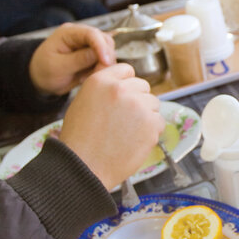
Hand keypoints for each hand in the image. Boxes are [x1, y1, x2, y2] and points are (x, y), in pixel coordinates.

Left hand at [28, 23, 114, 95]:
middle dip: (105, 58)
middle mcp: (81, 35)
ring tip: (87, 78)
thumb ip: (78, 59)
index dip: (101, 46)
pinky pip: (104, 61)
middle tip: (97, 74)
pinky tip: (88, 77)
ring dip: (104, 65)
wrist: (40, 79)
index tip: (105, 62)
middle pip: (105, 40)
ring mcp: (87, 45)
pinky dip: (101, 70)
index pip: (92, 34)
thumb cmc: (44, 71)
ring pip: (108, 51)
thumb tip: (99, 54)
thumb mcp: (57, 67)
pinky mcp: (92, 55)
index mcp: (68, 33)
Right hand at [58, 63, 164, 188]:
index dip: (126, 85)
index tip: (123, 98)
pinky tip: (134, 141)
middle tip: (124, 120)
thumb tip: (124, 83)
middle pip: (143, 86)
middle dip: (137, 100)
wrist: (84, 167)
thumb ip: (104, 89)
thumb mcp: (83, 102)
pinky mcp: (151, 124)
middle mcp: (121, 89)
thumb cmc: (80, 139)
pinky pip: (159, 122)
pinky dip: (151, 132)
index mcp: (101, 81)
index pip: (127, 70)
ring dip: (145, 116)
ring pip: (153, 104)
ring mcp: (139, 106)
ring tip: (127, 133)